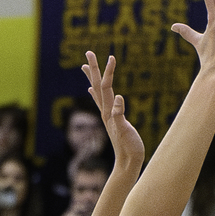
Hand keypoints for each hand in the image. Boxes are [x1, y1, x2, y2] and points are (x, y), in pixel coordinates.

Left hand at [81, 50, 144, 170]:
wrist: (127, 163)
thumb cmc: (129, 148)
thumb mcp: (125, 131)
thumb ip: (120, 116)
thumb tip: (119, 99)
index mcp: (109, 111)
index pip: (106, 86)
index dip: (109, 72)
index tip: (111, 57)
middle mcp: (105, 111)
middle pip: (97, 85)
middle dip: (93, 68)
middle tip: (88, 52)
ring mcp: (107, 115)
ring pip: (97, 92)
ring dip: (91, 78)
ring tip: (85, 67)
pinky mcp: (112, 120)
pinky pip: (101, 102)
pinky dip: (95, 94)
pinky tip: (91, 92)